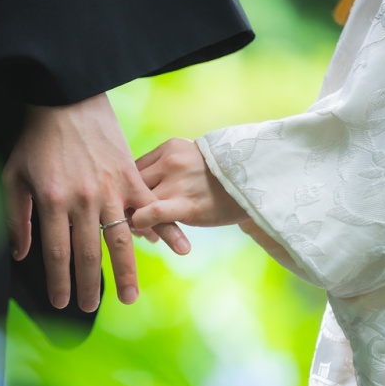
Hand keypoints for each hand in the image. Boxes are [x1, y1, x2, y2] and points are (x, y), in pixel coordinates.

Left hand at [2, 93, 189, 311]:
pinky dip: (167, 229)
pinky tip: (180, 251)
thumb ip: (16, 218)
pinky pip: (151, 208)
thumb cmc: (36, 140)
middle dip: (89, 286)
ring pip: (120, 239)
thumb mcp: (13, 177)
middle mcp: (84, 200)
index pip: (56, 253)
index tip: (61, 303)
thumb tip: (21, 255)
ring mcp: (111, 189)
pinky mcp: (130, 177)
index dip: (59, 281)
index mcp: (52, 202)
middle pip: (88, 254)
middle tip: (89, 309)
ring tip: (129, 299)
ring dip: (126, 272)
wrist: (67, 100)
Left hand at [131, 138, 249, 229]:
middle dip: (125, 204)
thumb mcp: (191, 159)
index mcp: (169, 149)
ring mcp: (176, 183)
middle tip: (128, 221)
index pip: (132, 169)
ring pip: (138, 201)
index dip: (127, 189)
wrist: (259, 179)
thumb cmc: (223, 175)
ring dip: (133, 219)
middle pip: (130, 184)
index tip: (129, 204)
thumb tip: (141, 192)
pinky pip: (152, 215)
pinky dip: (142, 225)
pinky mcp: (186, 204)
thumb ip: (166, 169)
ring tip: (140, 231)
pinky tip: (150, 236)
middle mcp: (169, 162)